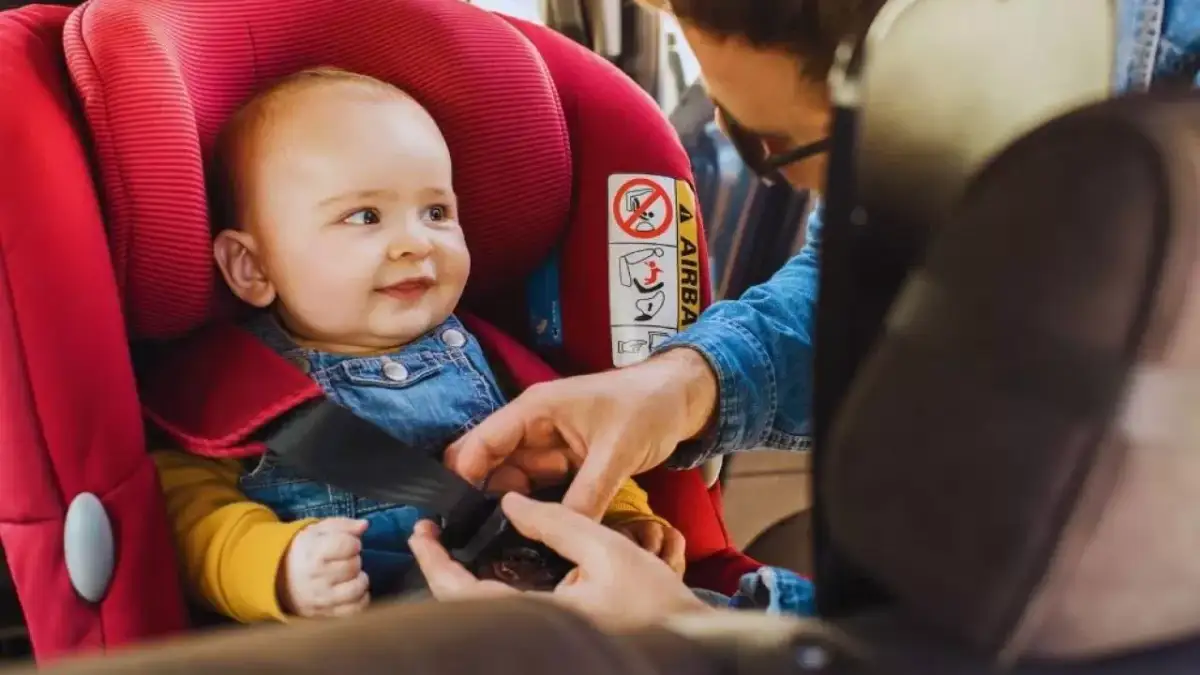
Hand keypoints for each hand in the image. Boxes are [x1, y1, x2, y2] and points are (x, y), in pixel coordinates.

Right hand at [279, 518, 370, 617]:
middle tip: (347, 559)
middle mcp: (316, 578)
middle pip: (353, 566)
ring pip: (356, 589)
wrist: (279, 577)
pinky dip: (361, 599)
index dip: (353, 543)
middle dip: (355, 560)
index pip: (347, 545)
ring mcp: (321, 598)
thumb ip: (343, 525)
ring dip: (360, 580)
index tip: (349, 544)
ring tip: (353, 575)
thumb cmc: (305, 550)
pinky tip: (355, 590)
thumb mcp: (318, 530)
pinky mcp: (326, 613)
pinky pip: (355, 609)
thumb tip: (364, 525)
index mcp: (312, 553)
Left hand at [409, 493, 711, 629]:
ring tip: (450, 547)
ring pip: (480, 616)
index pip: (465, 595)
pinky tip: (485, 569)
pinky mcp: (550, 638)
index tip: (422, 533)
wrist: (687, 642)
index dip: (436, 563)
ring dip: (459, 583)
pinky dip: (485, 593)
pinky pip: (503, 619)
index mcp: (541, 617)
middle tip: (429, 535)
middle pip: (464, 609)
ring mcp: (540, 640)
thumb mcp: (608, 548)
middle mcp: (533, 634)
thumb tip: (511, 503)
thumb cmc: (656, 601)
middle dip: (440, 571)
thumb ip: (557, 523)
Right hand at [445, 349, 718, 518]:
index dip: (463, 478)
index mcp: (535, 411)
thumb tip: (561, 533)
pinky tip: (528, 536)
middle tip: (473, 542)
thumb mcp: (617, 452)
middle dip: (478, 499)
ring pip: (511, 482)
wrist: (680, 398)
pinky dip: (533, 510)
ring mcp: (547, 447)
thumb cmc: (647, 407)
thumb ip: (588, 494)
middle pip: (489, 466)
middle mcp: (533, 428)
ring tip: (495, 547)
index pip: (481, 443)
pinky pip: (538, 490)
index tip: (455, 519)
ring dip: (505, 509)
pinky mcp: (564, 464)